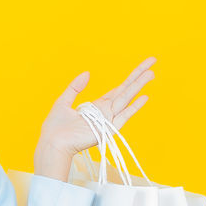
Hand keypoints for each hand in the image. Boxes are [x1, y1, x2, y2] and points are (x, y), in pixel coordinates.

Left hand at [33, 57, 155, 181]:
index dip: (130, 78)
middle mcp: (105, 112)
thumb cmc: (55, 127)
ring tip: (152, 73)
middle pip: (126, 90)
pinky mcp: (107, 129)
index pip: (118, 89)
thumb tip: (87, 73)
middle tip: (153, 62)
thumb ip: (75, 87)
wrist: (53, 143)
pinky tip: (144, 97)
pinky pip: (123, 116)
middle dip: (139, 76)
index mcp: (96, 106)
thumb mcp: (63, 101)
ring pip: (126, 99)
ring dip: (139, 86)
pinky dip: (133, 107)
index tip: (142, 67)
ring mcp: (107, 120)